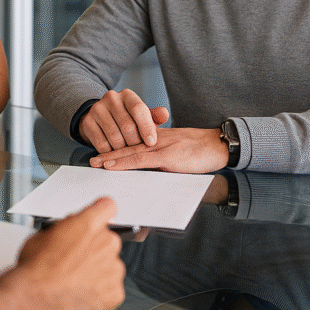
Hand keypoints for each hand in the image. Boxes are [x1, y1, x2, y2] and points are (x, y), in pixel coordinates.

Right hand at [0, 197, 124, 309]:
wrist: (40, 301)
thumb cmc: (37, 271)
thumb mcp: (41, 236)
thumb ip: (62, 229)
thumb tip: (64, 231)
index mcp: (89, 224)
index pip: (106, 206)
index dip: (100, 213)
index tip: (96, 218)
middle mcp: (106, 243)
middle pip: (106, 238)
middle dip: (93, 246)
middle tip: (74, 257)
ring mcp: (113, 267)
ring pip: (109, 263)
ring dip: (97, 268)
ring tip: (75, 277)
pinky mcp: (116, 291)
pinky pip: (111, 286)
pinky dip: (100, 289)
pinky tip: (82, 290)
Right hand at [78, 89, 169, 152]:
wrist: (100, 117)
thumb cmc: (126, 118)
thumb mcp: (141, 116)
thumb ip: (154, 116)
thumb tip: (164, 114)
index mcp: (127, 95)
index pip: (139, 109)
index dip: (146, 127)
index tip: (151, 142)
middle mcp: (111, 98)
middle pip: (127, 126)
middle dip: (135, 142)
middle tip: (138, 149)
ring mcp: (97, 110)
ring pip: (114, 137)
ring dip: (123, 150)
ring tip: (127, 151)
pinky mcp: (87, 122)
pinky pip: (102, 144)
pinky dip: (110, 152)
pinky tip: (114, 152)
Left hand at [89, 127, 228, 173]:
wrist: (217, 145)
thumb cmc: (201, 150)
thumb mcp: (179, 151)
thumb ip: (164, 157)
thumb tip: (153, 171)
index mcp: (158, 138)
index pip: (134, 144)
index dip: (118, 149)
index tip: (104, 155)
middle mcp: (155, 140)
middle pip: (127, 146)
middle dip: (109, 154)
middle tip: (92, 160)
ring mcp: (160, 147)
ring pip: (130, 152)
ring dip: (111, 158)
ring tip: (96, 164)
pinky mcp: (166, 156)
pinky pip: (141, 160)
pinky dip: (125, 163)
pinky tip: (113, 167)